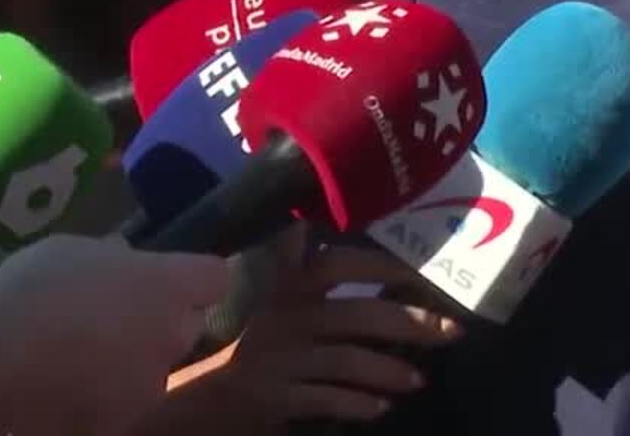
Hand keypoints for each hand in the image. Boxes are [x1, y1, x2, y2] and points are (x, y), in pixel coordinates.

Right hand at [0, 235, 227, 435]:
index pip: (215, 277)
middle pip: (188, 323)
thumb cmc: (28, 295)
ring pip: (156, 364)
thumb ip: (108, 255)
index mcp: (169, 284)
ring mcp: (152, 381)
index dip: (193, 277)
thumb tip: (122, 255)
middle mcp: (173, 334)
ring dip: (133, 358)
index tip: (167, 277)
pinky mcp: (125, 418)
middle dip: (162, 320)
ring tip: (82, 354)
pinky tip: (67, 385)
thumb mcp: (66, 250)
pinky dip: (105, 394)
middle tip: (117, 317)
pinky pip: (124, 399)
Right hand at [157, 228, 461, 428]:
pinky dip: (357, 404)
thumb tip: (306, 222)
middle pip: (361, 315)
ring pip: (350, 361)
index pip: (345, 264)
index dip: (390, 268)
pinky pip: (327, 399)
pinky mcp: (273, 396)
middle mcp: (285, 314)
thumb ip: (287, 257)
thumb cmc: (229, 331)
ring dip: (390, 371)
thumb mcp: (256, 287)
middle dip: (411, 323)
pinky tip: (380, 408)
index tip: (428, 276)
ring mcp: (279, 357)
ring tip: (418, 380)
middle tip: (452, 332)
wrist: (178, 388)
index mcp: (285, 280)